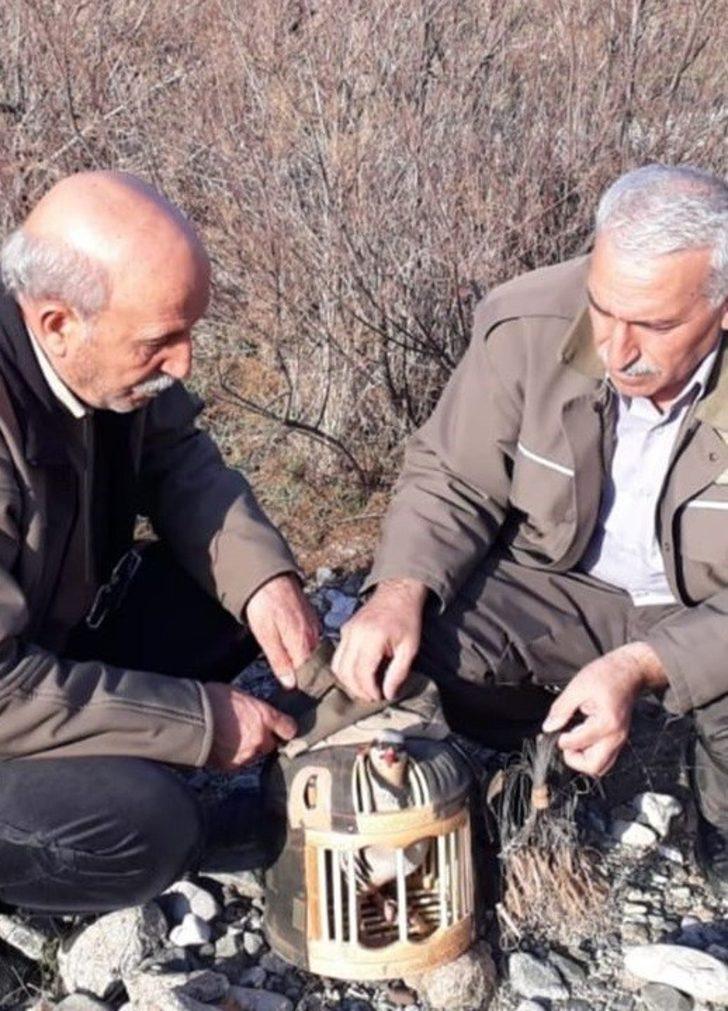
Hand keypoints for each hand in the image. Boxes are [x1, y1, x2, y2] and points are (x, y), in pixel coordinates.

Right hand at [204, 682, 296, 769]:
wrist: (190, 719)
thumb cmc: (211, 700)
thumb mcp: (239, 694)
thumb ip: (253, 707)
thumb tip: (254, 712)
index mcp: (265, 717)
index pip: (289, 728)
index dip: (285, 728)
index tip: (283, 728)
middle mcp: (261, 738)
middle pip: (270, 744)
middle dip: (262, 740)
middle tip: (247, 731)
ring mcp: (247, 755)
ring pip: (254, 755)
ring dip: (247, 749)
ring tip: (230, 738)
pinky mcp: (232, 766)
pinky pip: (238, 763)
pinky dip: (233, 757)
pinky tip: (222, 747)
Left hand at [245, 573, 320, 688]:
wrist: (268, 574)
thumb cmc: (263, 604)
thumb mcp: (266, 636)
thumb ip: (280, 661)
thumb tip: (291, 683)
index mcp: (303, 642)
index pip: (309, 673)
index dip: (301, 684)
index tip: (294, 692)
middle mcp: (314, 634)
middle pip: (313, 662)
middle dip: (304, 674)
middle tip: (291, 684)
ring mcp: (314, 624)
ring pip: (312, 650)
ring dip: (303, 660)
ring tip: (291, 669)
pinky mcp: (311, 616)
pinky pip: (311, 638)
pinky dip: (304, 646)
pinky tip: (293, 648)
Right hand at [332, 578, 427, 701]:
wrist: (397, 593)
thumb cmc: (407, 620)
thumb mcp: (410, 648)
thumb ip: (399, 673)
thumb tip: (388, 694)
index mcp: (372, 637)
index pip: (362, 672)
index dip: (369, 690)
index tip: (379, 697)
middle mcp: (354, 634)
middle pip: (346, 672)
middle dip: (358, 689)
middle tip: (372, 696)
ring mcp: (346, 630)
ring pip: (337, 666)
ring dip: (348, 682)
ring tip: (364, 688)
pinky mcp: (344, 630)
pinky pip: (338, 656)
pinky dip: (345, 669)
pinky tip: (359, 674)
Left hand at [541, 642, 666, 776]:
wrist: (630, 671)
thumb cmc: (606, 675)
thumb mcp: (578, 687)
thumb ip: (562, 709)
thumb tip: (549, 727)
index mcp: (607, 723)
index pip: (578, 744)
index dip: (562, 740)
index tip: (556, 730)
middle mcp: (617, 737)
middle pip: (594, 767)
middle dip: (574, 759)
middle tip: (565, 741)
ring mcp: (620, 740)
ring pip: (601, 767)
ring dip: (583, 759)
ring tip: (574, 739)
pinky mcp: (619, 739)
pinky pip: (606, 758)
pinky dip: (592, 754)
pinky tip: (583, 736)